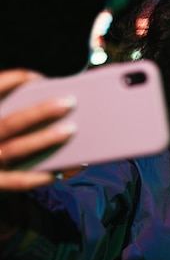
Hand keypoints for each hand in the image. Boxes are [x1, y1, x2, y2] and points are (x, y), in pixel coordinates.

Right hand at [0, 69, 75, 189]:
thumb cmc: (0, 131)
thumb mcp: (2, 113)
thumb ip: (11, 104)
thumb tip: (49, 93)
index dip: (13, 81)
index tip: (38, 78)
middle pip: (12, 122)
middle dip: (40, 112)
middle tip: (69, 103)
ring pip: (16, 149)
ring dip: (44, 139)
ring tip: (71, 130)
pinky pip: (14, 181)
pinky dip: (35, 177)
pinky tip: (55, 172)